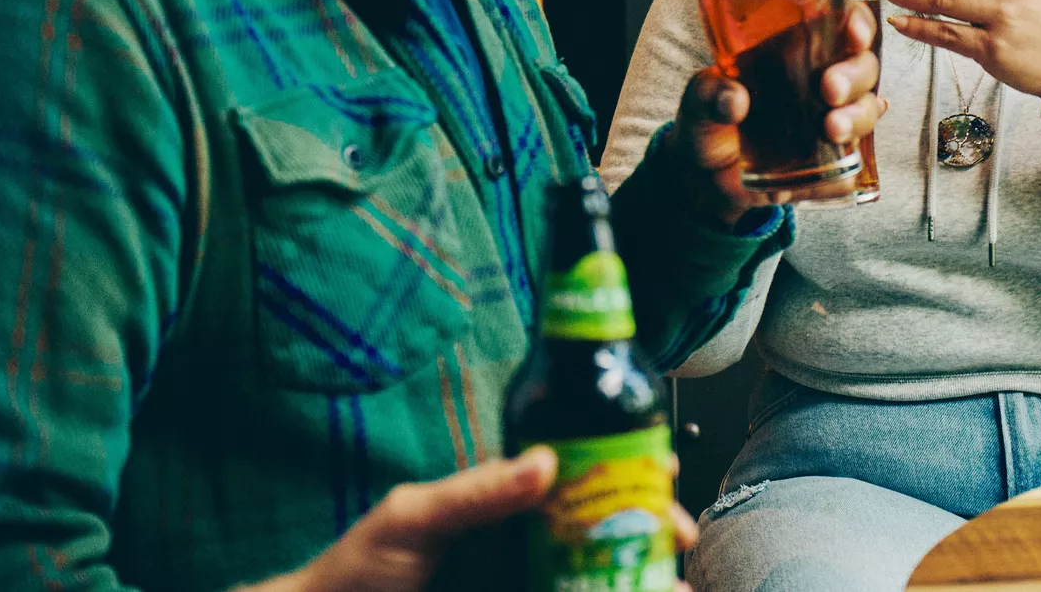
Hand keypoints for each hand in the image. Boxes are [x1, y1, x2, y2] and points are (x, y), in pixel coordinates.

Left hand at [246, 449, 699, 591]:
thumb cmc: (360, 566)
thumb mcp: (415, 515)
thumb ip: (477, 490)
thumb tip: (548, 459)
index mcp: (507, 501)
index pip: (580, 475)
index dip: (628, 469)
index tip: (667, 470)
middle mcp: (526, 540)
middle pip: (604, 527)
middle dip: (649, 528)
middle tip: (680, 538)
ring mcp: (526, 580)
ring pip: (596, 573)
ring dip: (639, 573)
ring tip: (674, 585)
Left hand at [671, 0, 883, 225]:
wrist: (704, 178)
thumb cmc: (707, 122)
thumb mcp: (698, 99)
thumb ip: (709, 93)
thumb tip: (735, 100)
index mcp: (797, 50)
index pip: (841, 23)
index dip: (857, 23)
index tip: (853, 33)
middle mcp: (822, 80)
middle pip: (863, 66)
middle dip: (854, 76)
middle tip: (830, 89)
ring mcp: (830, 120)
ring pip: (868, 110)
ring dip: (858, 118)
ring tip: (831, 130)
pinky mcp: (829, 161)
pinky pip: (851, 163)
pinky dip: (845, 169)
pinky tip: (838, 172)